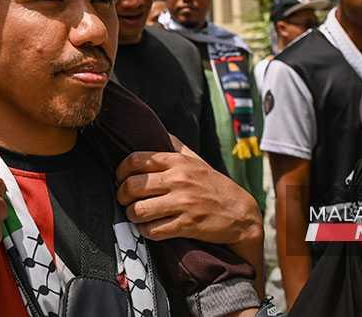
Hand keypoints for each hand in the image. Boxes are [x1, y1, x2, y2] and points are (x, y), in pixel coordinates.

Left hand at [116, 138, 261, 245]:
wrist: (241, 213)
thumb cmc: (214, 186)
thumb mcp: (196, 160)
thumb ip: (175, 146)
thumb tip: (156, 131)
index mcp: (177, 161)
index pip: (135, 160)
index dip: (120, 170)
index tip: (120, 178)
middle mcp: (178, 180)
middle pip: (132, 186)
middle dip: (121, 195)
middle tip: (124, 200)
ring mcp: (183, 203)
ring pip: (139, 210)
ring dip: (132, 215)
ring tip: (136, 214)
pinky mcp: (187, 225)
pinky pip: (153, 230)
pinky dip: (146, 230)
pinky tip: (149, 227)